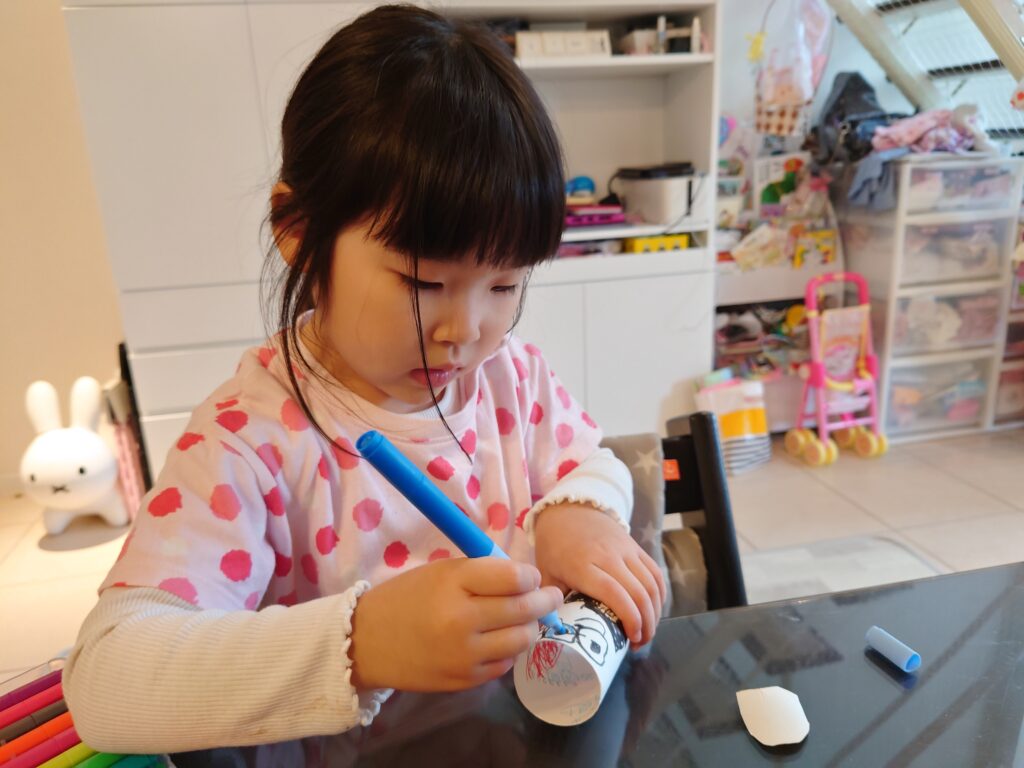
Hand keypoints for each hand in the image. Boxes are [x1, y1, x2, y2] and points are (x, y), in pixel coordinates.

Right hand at [349, 558, 561, 691]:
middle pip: (525, 609)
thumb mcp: (441, 571)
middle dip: (545, 600)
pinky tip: (500, 639)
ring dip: (530, 627)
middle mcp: (462, 620)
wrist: (366, 642)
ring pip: (522, 640)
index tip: (531, 576)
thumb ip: (483, 573)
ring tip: (526, 619)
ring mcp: (464, 654)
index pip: (514, 578)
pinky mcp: (465, 680)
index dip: (530, 576)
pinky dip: (509, 650)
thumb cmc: (406, 597)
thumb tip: (528, 580)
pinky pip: (505, 664)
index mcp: (453, 584)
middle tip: (551, 596)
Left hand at [534, 504, 665, 647]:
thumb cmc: (555, 547)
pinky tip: (654, 612)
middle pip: (638, 592)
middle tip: (639, 643)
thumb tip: (556, 635)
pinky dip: (660, 595)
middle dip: (645, 623)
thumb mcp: (546, 574)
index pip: (613, 593)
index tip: (630, 639)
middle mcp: (608, 556)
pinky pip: (655, 573)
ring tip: (647, 632)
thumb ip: (551, 603)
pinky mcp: (636, 547)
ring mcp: (626, 550)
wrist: (569, 509)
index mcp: (582, 565)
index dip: (628, 618)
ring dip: (655, 612)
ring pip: (651, 584)